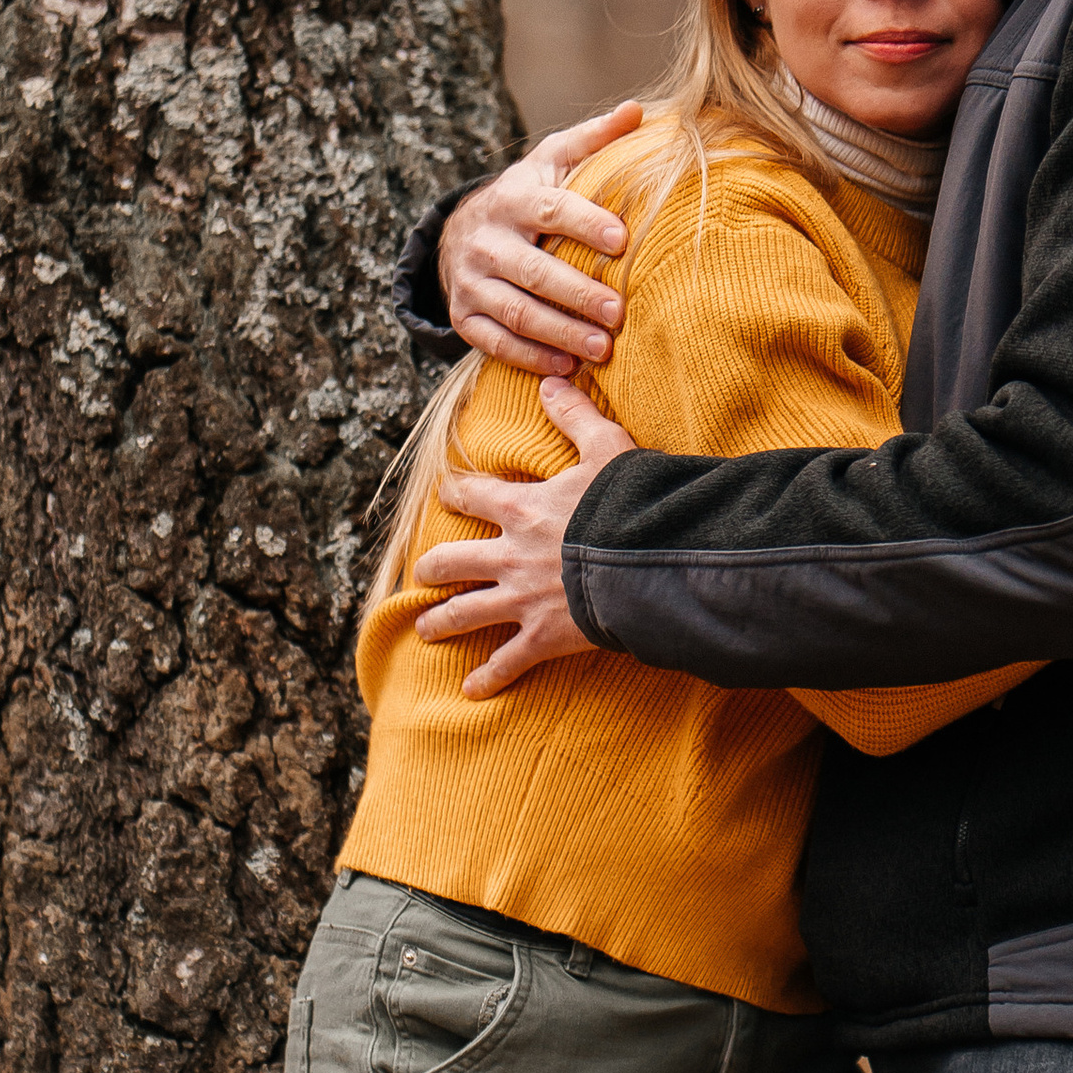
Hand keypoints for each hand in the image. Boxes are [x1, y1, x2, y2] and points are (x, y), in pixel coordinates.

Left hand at [412, 384, 643, 699]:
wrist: (649, 562)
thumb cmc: (631, 505)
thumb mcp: (607, 448)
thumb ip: (575, 416)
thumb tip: (552, 382)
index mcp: (521, 508)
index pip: (469, 494)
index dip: (454, 492)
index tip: (446, 494)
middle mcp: (509, 555)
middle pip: (449, 560)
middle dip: (432, 567)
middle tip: (423, 572)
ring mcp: (521, 599)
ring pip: (463, 613)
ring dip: (439, 622)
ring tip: (424, 629)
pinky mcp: (543, 637)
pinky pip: (507, 662)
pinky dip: (488, 677)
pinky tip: (469, 690)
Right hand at [436, 103, 644, 376]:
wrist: (460, 233)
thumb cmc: (526, 196)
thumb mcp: (551, 161)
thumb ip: (593, 140)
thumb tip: (638, 112)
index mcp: (512, 199)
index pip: (550, 210)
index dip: (584, 223)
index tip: (622, 240)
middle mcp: (486, 241)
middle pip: (534, 271)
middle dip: (578, 293)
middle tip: (619, 313)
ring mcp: (471, 282)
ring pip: (517, 312)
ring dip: (561, 333)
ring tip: (602, 349)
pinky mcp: (465, 317)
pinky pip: (496, 344)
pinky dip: (532, 358)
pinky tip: (566, 366)